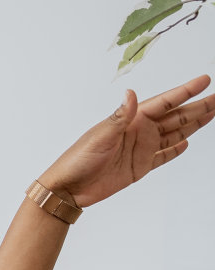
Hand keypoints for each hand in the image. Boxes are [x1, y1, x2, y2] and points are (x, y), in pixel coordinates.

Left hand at [40, 75, 214, 207]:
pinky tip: (187, 142)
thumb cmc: (78, 160)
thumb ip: (119, 117)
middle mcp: (139, 132)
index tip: (205, 80)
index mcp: (132, 120)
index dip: (186, 91)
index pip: (165, 102)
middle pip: (177, 116)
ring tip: (212, 113)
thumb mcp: (100, 136)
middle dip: (199, 106)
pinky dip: (175, 150)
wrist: (68, 189)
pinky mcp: (140, 166)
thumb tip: (131, 94)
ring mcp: (141, 149)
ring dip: (194, 124)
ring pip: (175, 133)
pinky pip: (163, 155)